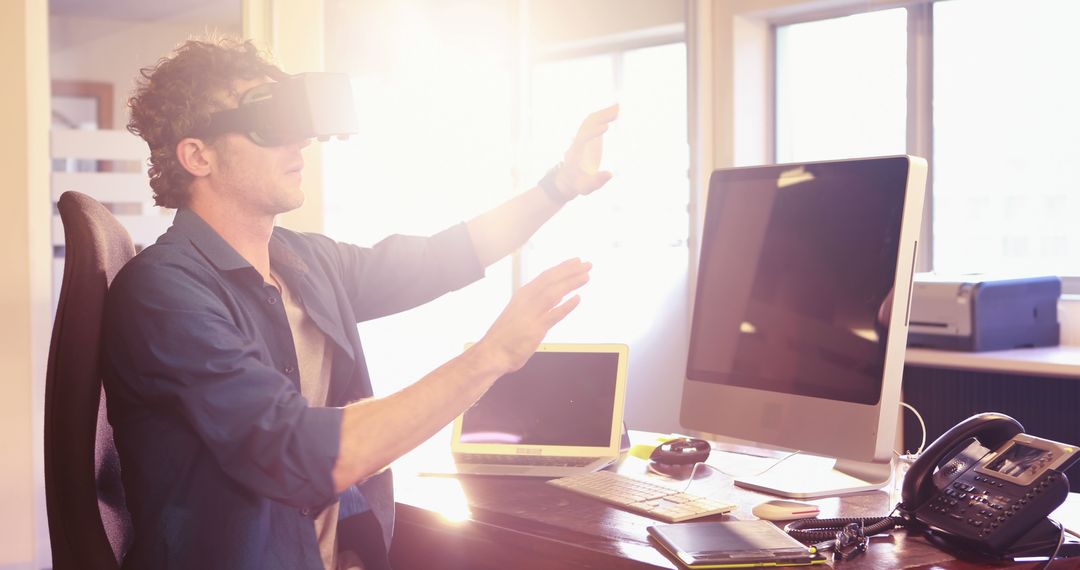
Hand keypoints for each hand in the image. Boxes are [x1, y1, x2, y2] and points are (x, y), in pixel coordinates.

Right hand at [475, 258, 591, 372]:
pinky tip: (577, 299)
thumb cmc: (504, 336)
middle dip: (570, 271)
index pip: (545, 277)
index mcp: (522, 296)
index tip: (575, 262)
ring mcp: (531, 314)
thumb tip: (554, 299)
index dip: (562, 268)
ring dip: (571, 283)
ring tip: (586, 276)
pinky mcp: (535, 329)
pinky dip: (566, 306)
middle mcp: (526, 301)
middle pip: (551, 280)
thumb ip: (536, 306)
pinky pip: (553, 315)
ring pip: (553, 293)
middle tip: (586, 264)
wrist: (491, 353)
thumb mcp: (519, 314)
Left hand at [554, 104, 618, 198]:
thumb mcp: (586, 187)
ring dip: (603, 113)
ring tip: (619, 107)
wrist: (568, 178)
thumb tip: (610, 174)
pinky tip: (616, 112)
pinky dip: (604, 115)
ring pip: (590, 121)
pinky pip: (594, 123)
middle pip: (586, 125)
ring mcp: (581, 137)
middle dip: (600, 117)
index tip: (606, 127)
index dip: (593, 133)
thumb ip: (597, 181)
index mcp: (575, 153)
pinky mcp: (587, 136)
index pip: (582, 139)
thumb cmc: (578, 184)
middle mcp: (577, 141)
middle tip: (616, 111)